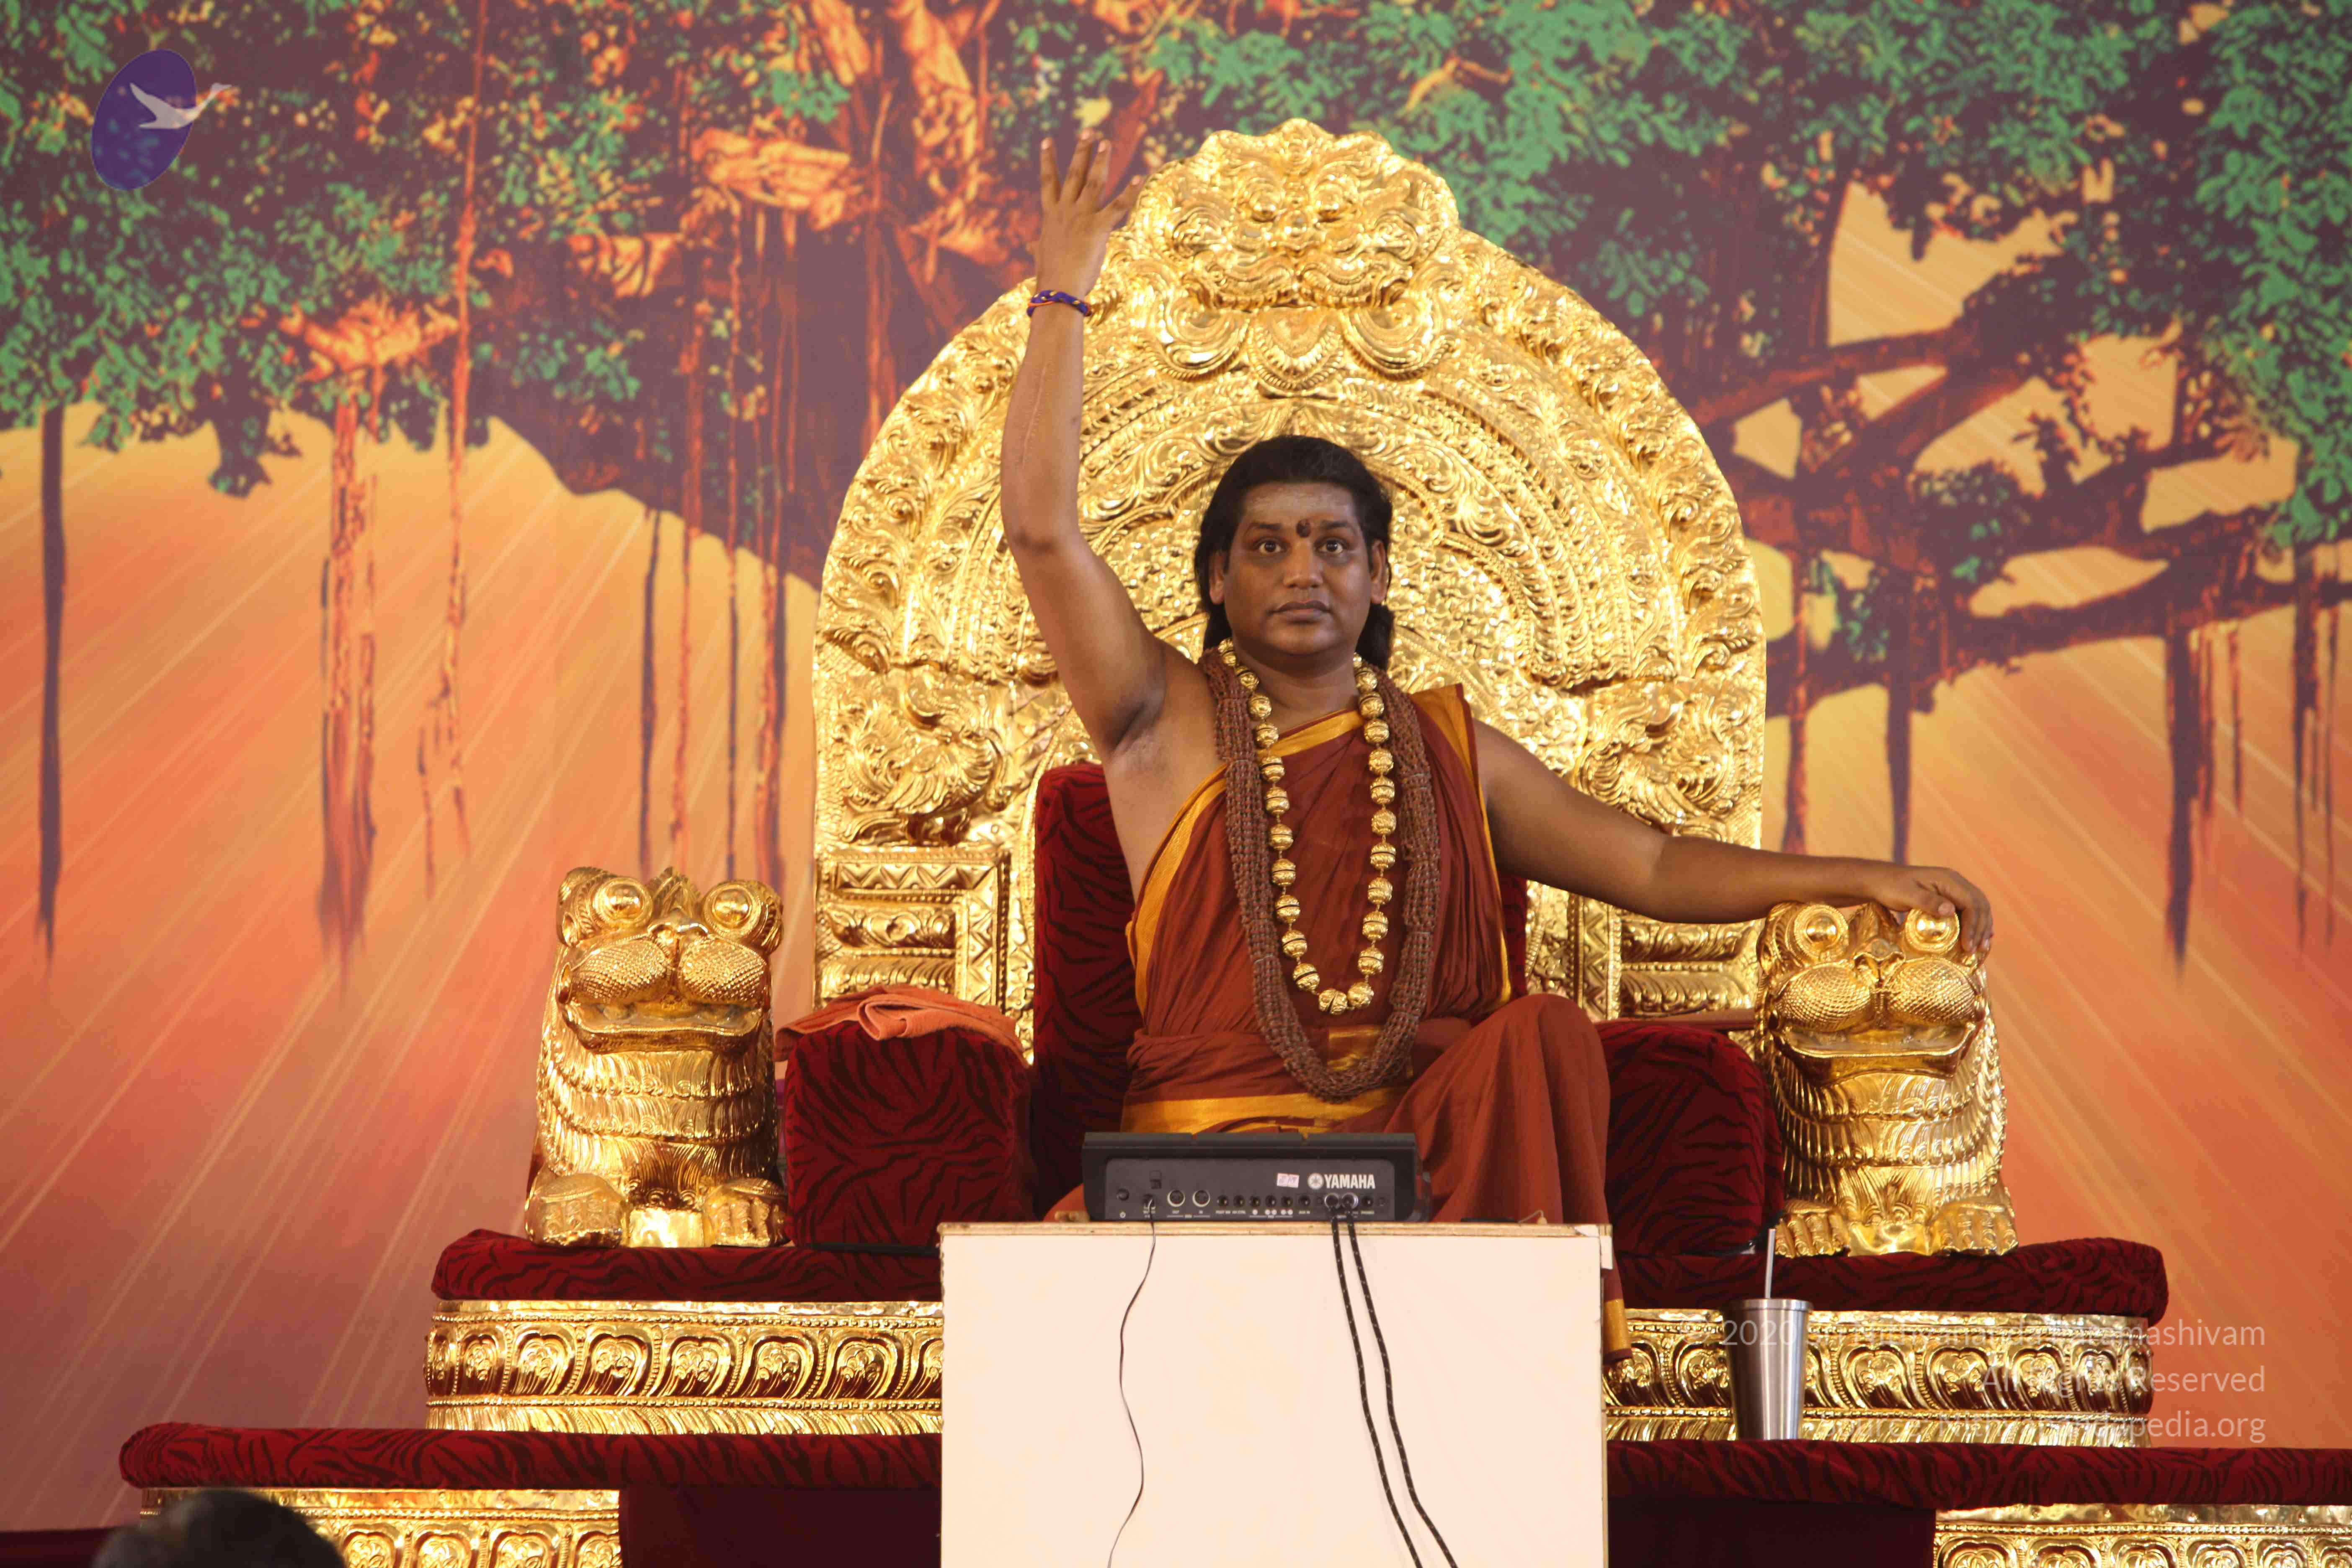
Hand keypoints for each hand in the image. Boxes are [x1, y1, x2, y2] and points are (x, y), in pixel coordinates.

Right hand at [1033, 132, 1138, 300]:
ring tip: (1107, 142)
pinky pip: (1118, 206)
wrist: (1057, 289)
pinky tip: (1140, 176)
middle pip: (1074, 174)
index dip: (1048, 160)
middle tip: (1089, 131)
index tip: (1048, 140)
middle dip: (1081, 151)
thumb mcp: (1041, 256)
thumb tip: (1030, 247)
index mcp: (1051, 215)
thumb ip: (1037, 247)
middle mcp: (1065, 211)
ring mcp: (1082, 217)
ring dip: (1101, 161)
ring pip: (1093, 182)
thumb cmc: (1050, 276)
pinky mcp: (1098, 228)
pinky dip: (1130, 191)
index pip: (1048, 181)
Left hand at [1851, 862, 1994, 955]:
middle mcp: (1955, 882)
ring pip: (1978, 907)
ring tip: (1981, 947)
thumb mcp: (1906, 895)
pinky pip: (1969, 910)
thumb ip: (1927, 902)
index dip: (1973, 925)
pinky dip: (1975, 923)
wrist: (1880, 881)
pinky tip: (1977, 937)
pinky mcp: (1949, 897)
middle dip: (1982, 927)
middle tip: (1978, 950)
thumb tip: (1950, 910)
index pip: (1971, 903)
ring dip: (1982, 926)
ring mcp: (1953, 889)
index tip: (1968, 945)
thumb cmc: (1891, 887)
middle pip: (1980, 905)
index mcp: (1948, 879)